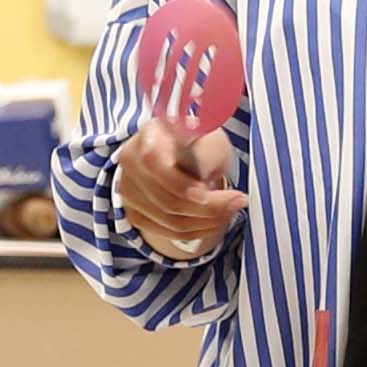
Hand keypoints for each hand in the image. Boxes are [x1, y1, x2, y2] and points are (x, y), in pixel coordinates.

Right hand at [117, 119, 245, 259]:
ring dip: (207, 220)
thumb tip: (202, 173)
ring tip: (231, 210)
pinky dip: (197, 230)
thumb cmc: (198, 143)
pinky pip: (168, 231)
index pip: (153, 160)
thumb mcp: (209, 137)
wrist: (185, 154)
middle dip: (207, 207)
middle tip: (236, 201)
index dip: (178, 182)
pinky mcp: (136, 213)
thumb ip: (204, 153)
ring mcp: (130, 189)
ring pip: (169, 219)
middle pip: (164, 198)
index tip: (206, 191)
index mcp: (149, 134)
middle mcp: (131, 162)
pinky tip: (215, 221)